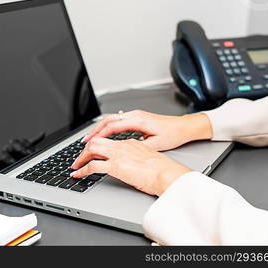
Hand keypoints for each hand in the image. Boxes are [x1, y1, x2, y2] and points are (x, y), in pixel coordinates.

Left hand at [71, 138, 190, 195]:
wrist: (168, 173)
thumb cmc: (164, 169)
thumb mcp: (149, 158)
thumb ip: (138, 157)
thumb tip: (133, 164)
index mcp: (130, 143)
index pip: (109, 140)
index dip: (98, 145)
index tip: (93, 151)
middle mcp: (122, 145)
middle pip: (97, 140)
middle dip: (85, 149)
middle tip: (78, 158)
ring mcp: (118, 154)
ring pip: (92, 149)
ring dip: (81, 157)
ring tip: (75, 166)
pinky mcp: (116, 166)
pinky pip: (92, 166)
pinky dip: (82, 170)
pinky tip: (78, 175)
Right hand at [83, 110, 211, 150]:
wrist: (184, 127)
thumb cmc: (173, 134)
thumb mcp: (156, 144)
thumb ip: (139, 147)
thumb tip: (125, 153)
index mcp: (137, 120)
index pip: (112, 126)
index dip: (98, 135)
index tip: (88, 143)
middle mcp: (134, 115)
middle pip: (107, 120)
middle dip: (93, 131)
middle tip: (84, 142)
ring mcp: (134, 115)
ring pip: (110, 119)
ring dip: (99, 129)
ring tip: (89, 139)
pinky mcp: (136, 118)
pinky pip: (116, 121)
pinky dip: (107, 127)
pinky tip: (102, 135)